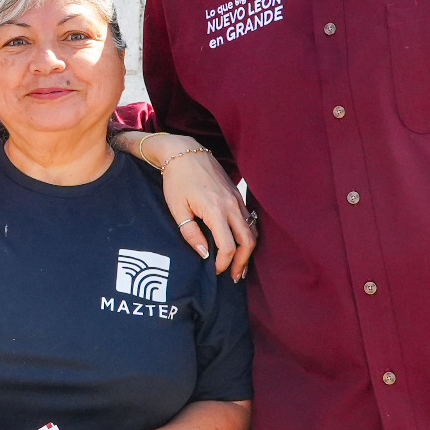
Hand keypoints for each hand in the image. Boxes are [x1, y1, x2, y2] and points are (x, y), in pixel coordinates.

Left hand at [149, 135, 255, 279]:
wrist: (185, 152)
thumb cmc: (176, 180)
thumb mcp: (177, 209)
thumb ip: (190, 233)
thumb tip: (204, 254)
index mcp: (216, 210)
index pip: (228, 246)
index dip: (223, 263)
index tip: (215, 271)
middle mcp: (232, 205)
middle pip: (247, 241)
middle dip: (242, 262)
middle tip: (234, 277)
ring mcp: (237, 199)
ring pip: (252, 230)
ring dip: (248, 250)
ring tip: (240, 266)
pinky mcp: (237, 195)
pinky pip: (249, 219)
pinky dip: (247, 235)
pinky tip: (240, 244)